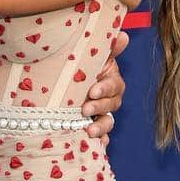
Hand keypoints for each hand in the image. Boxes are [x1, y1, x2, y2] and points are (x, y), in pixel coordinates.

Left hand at [81, 30, 129, 146]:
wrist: (55, 83)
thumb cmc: (73, 67)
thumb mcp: (87, 56)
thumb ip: (106, 47)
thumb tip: (124, 36)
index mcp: (109, 80)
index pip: (114, 86)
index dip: (105, 89)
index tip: (92, 91)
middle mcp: (107, 98)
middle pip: (112, 105)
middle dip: (100, 108)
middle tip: (85, 109)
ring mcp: (100, 114)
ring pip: (107, 122)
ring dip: (101, 127)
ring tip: (89, 131)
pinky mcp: (91, 127)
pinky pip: (100, 138)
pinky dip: (99, 142)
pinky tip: (93, 144)